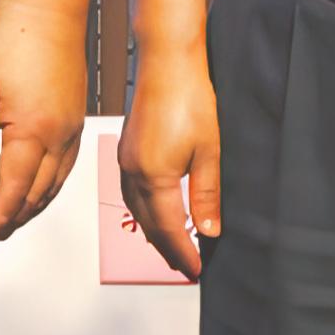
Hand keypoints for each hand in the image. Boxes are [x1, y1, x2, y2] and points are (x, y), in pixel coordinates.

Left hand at [0, 0, 85, 249]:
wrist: (49, 12)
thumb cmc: (15, 40)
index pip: (13, 192)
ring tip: (10, 220)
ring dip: (32, 208)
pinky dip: (50, 188)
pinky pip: (66, 167)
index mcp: (33, 132)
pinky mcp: (76, 121)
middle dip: (13, 220)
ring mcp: (72, 130)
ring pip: (55, 185)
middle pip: (37, 196)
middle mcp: (59, 137)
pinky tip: (38, 189)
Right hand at [116, 38, 220, 278]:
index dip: (183, 253)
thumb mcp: (209, 152)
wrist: (167, 64)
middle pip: (148, 225)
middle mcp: (133, 172)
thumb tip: (208, 229)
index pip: (169, 229)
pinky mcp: (125, 150)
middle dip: (167, 249)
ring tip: (172, 246)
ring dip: (153, 232)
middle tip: (185, 266)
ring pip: (135, 210)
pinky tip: (155, 211)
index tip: (196, 269)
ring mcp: (125, 161)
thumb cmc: (189, 99)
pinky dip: (144, 210)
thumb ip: (206, 195)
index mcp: (154, 177)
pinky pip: (130, 192)